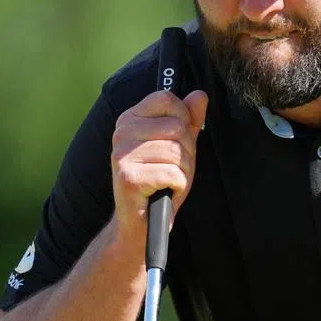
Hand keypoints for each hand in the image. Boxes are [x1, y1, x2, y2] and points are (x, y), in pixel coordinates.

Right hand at [111, 88, 207, 248]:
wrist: (141, 225)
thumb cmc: (160, 183)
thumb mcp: (179, 147)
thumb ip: (189, 120)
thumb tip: (199, 95)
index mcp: (130, 119)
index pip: (165, 98)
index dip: (183, 118)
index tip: (179, 139)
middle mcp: (121, 133)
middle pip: (177, 127)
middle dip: (187, 152)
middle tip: (173, 169)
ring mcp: (121, 155)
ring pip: (177, 152)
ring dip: (184, 172)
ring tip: (169, 182)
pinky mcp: (128, 178)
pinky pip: (173, 174)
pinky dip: (178, 187)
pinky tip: (164, 192)